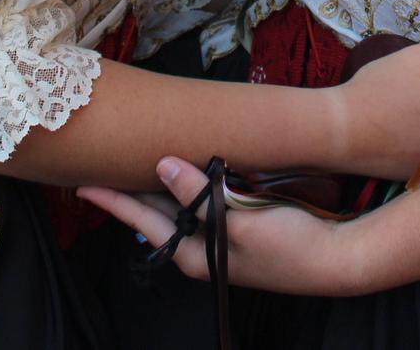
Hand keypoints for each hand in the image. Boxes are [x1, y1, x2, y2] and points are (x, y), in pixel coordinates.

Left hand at [80, 157, 367, 296]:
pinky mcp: (239, 224)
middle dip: (128, 189)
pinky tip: (181, 164)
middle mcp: (201, 246)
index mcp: (194, 253)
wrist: (337, 258)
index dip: (113, 199)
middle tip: (100, 164)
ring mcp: (220, 236)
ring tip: (130, 161)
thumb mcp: (242, 221)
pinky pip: (201, 200)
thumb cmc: (290, 246)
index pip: (143, 220)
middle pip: (155, 213)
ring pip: (177, 205)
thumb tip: (162, 164)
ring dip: (156, 184)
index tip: (82, 183)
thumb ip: (200, 194)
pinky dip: (186, 183)